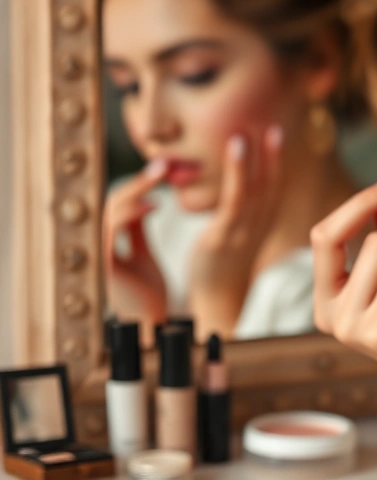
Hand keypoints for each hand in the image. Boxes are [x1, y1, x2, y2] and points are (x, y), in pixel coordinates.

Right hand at [103, 159, 169, 333]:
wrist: (151, 326)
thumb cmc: (148, 294)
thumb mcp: (143, 255)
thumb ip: (138, 230)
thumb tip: (145, 200)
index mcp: (107, 242)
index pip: (118, 203)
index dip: (139, 184)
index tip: (165, 168)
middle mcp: (99, 246)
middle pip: (112, 201)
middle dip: (139, 180)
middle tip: (164, 162)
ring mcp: (99, 255)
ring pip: (110, 211)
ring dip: (136, 189)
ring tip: (162, 174)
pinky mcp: (105, 267)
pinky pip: (111, 231)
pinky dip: (130, 213)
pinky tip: (153, 204)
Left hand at [188, 125, 284, 338]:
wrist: (212, 300)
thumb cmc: (221, 265)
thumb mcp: (238, 234)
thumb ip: (245, 211)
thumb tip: (242, 187)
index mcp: (264, 225)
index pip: (276, 189)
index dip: (278, 161)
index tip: (278, 133)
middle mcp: (259, 228)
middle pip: (272, 186)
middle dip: (273, 156)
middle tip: (273, 126)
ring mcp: (244, 233)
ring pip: (255, 190)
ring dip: (254, 158)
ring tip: (245, 131)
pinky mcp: (224, 238)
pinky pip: (235, 200)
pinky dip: (239, 172)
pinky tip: (236, 150)